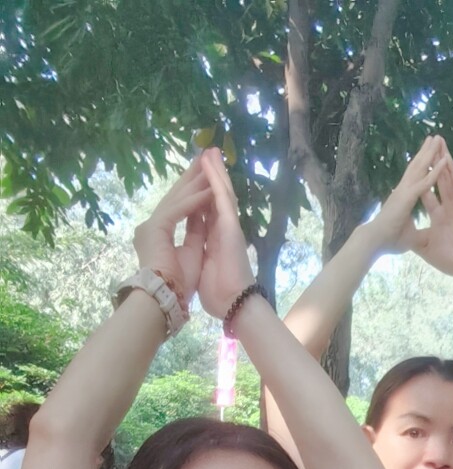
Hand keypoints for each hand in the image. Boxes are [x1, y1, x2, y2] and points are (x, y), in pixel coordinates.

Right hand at [132, 158, 211, 310]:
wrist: (166, 302)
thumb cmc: (180, 286)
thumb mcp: (192, 253)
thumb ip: (195, 233)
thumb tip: (202, 217)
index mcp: (159, 232)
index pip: (180, 205)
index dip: (193, 188)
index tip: (206, 172)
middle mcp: (152, 225)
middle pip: (177, 195)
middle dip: (193, 175)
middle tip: (206, 154)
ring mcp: (152, 226)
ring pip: (178, 198)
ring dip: (195, 181)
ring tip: (209, 163)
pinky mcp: (156, 229)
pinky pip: (179, 210)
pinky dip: (195, 200)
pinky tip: (208, 188)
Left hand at [192, 149, 255, 318]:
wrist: (231, 303)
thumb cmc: (217, 292)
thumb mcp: (200, 267)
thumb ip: (198, 253)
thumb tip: (189, 250)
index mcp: (213, 239)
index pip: (203, 211)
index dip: (198, 194)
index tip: (192, 180)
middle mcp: (221, 228)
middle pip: (213, 196)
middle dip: (206, 176)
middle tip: (204, 155)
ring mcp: (227, 225)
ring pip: (220, 191)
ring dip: (214, 170)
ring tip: (209, 150)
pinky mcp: (229, 224)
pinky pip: (221, 196)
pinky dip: (215, 178)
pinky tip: (210, 162)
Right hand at [373, 137, 444, 254]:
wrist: (376, 243)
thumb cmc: (390, 240)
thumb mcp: (410, 235)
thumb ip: (417, 231)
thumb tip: (422, 236)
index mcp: (404, 196)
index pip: (415, 177)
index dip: (422, 165)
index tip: (428, 154)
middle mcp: (404, 189)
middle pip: (417, 166)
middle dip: (425, 152)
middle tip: (433, 138)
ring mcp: (405, 191)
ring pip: (420, 168)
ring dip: (429, 153)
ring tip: (437, 139)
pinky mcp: (407, 197)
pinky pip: (425, 182)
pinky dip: (434, 171)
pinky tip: (443, 161)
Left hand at [416, 146, 452, 285]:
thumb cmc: (450, 260)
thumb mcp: (426, 248)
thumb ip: (416, 239)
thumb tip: (403, 235)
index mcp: (439, 214)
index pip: (428, 191)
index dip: (423, 177)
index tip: (417, 164)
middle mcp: (448, 206)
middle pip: (439, 178)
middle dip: (434, 160)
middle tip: (430, 141)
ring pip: (448, 177)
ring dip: (443, 159)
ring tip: (439, 141)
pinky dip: (452, 173)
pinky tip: (447, 159)